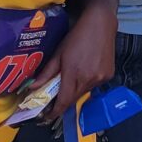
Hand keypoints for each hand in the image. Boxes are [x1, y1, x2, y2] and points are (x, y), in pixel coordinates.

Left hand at [36, 0, 117, 124]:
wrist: (100, 24)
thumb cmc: (77, 36)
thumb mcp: (58, 54)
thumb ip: (46, 73)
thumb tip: (32, 88)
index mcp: (74, 74)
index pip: (64, 101)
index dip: (55, 112)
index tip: (47, 118)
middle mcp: (89, 79)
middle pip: (73, 99)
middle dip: (63, 101)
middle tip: (54, 100)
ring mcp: (101, 79)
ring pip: (84, 92)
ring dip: (75, 91)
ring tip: (70, 80)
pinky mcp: (108, 75)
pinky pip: (94, 85)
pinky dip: (86, 83)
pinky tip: (84, 71)